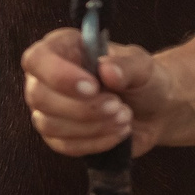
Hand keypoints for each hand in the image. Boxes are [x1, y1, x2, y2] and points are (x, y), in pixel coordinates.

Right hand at [22, 28, 175, 157]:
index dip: (58, 74)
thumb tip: (106, 70)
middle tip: (117, 105)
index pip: (37, 58)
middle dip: (82, 107)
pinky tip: (118, 133)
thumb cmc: (143, 79)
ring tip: (124, 117)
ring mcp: (50, 110)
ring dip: (91, 126)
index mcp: (63, 49)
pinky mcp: (60, 137)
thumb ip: (126, 65)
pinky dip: (94, 142)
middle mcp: (48, 78)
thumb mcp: (143, 66)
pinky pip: (64, 146)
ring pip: (50, 124)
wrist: (156, 110)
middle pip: (38, 96)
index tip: (92, 86)